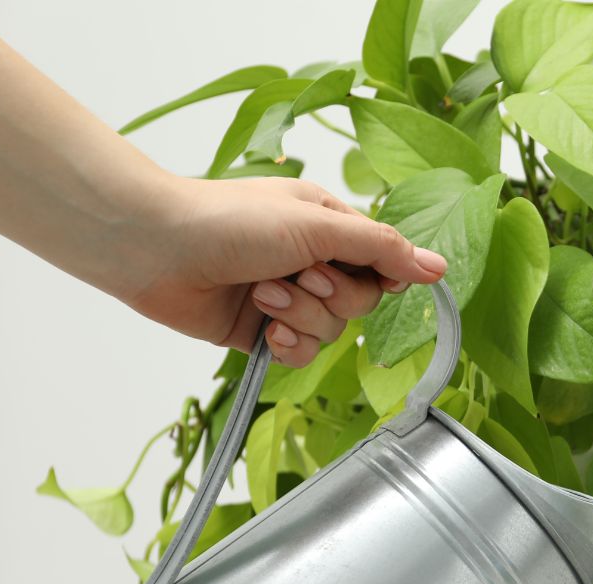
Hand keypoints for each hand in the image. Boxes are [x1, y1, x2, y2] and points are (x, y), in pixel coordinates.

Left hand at [125, 176, 447, 366]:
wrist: (154, 247)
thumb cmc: (229, 219)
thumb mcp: (318, 224)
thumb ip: (381, 249)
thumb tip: (438, 268)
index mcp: (328, 225)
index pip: (384, 262)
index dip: (385, 276)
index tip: (376, 277)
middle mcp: (312, 261)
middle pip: (362, 303)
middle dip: (332, 295)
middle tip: (298, 274)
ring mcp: (286, 298)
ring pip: (332, 331)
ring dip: (300, 317)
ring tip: (262, 294)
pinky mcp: (261, 332)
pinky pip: (300, 354)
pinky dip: (287, 346)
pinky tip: (263, 330)